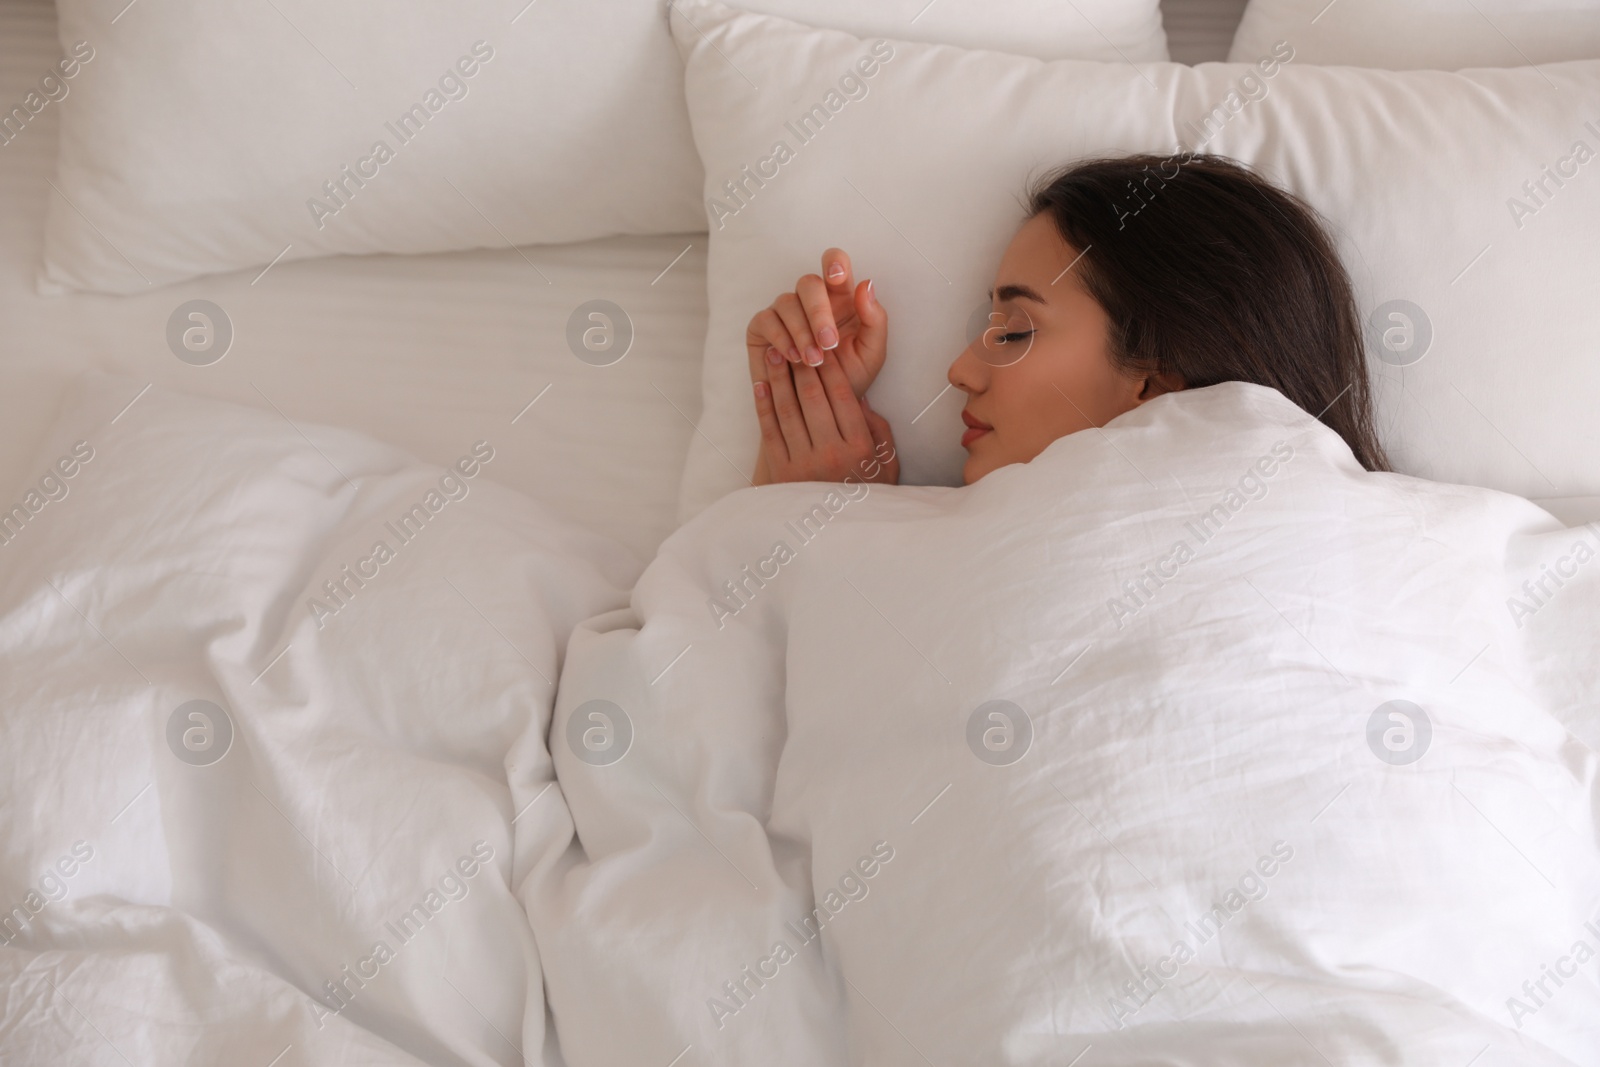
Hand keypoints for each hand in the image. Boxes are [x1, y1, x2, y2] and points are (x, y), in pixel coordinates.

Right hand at [745, 248, 886, 398]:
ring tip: (813, 360)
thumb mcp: (872, 353)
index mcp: (840, 298)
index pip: (834, 264)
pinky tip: (793, 357)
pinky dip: (780, 338)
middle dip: (818, 311)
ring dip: (801, 332)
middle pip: (808, 282)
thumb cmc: (849, 378)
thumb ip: (875, 320)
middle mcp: (809, 301)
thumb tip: (865, 285)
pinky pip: (766, 320)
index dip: (833, 262)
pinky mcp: (762, 328)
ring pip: (787, 302)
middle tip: (828, 343)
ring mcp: (784, 312)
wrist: (825, 410)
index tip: (836, 276)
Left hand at [752, 343, 898, 485]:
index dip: (831, 366)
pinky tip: (759, 385)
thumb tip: (860, 398)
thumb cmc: (867, 496)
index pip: (843, 395)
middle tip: (794, 339)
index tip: (823, 345)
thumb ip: (877, 430)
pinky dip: (763, 406)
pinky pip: (769, 432)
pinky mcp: (781, 472)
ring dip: (778, 378)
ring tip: (773, 354)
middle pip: (813, 396)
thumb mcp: (886, 464)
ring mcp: (804, 464)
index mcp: (859, 448)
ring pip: (788, 410)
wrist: (838, 538)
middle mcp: (831, 454)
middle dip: (802, 364)